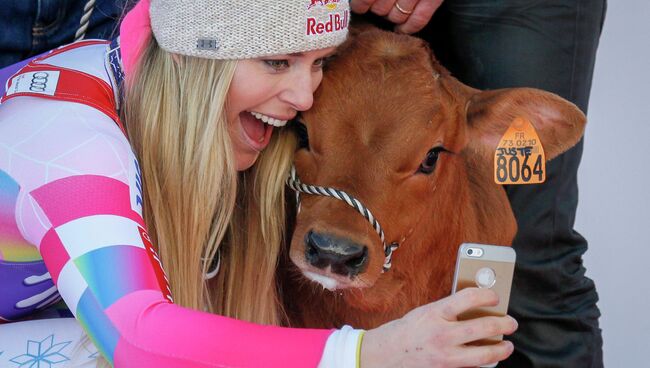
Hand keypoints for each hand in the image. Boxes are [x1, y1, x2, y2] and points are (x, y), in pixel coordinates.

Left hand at [350, 0, 443, 33]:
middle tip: (377, 6)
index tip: (359, 6)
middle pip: (380, 8)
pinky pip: (418, 20)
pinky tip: (400, 28)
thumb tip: (360, 0)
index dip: (361, 4)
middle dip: (377, 9)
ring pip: (397, 16)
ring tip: (390, 12)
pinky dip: (408, 28)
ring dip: (391, 17)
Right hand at [360, 287, 517, 366]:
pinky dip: (484, 362)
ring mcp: (445, 356)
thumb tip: (477, 307)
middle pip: (483, 327)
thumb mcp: (426, 312)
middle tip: (511, 323)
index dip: (487, 296)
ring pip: (484, 354)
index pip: (469, 298)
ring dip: (501, 349)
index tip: (495, 297)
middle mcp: (441, 334)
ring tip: (507, 345)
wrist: (387, 355)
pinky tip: (488, 358)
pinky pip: (472, 367)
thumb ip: (449, 310)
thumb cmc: (408, 330)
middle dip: (503, 324)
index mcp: (435, 313)